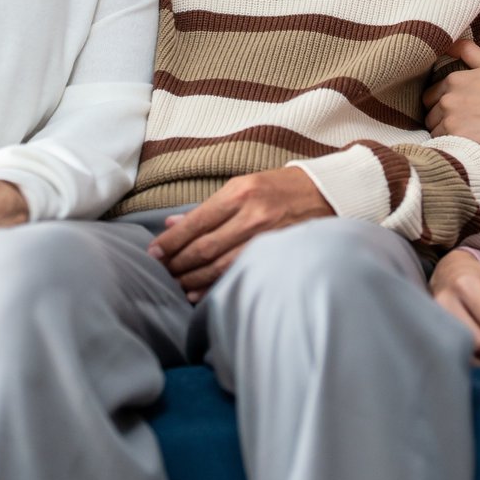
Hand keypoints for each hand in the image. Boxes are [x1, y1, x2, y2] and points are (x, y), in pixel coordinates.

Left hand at [149, 168, 333, 301]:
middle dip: (178, 263)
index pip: (195, 222)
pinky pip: (240, 273)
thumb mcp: (242, 186)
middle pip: (204, 247)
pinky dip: (216, 286)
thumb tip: (172, 224)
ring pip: (220, 265)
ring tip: (178, 285)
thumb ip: (208, 208)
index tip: (154, 253)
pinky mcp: (277, 252)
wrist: (326, 192)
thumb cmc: (279, 188)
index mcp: (239, 193)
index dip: (171, 242)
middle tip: (162, 272)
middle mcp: (251, 214)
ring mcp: (266, 236)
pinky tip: (200, 293)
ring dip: (193, 278)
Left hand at [422, 40, 479, 149]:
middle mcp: (448, 98)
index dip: (441, 102)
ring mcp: (450, 118)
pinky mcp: (456, 137)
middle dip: (440, 117)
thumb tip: (450, 43)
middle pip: (430, 113)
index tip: (456, 108)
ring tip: (463, 132)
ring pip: (434, 129)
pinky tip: (463, 141)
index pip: (431, 95)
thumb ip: (469, 51)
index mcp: (453, 80)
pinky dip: (448, 142)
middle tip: (460, 122)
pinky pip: (441, 142)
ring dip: (444, 131)